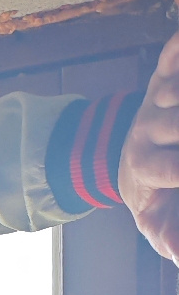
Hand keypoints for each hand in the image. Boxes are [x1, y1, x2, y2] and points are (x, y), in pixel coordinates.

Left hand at [119, 31, 178, 263]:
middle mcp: (147, 130)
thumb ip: (169, 239)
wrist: (121, 154)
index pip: (171, 168)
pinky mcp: (162, 75)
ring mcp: (156, 101)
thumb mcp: (155, 221)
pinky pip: (171, 55)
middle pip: (176, 125)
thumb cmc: (151, 192)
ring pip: (175, 93)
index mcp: (144, 166)